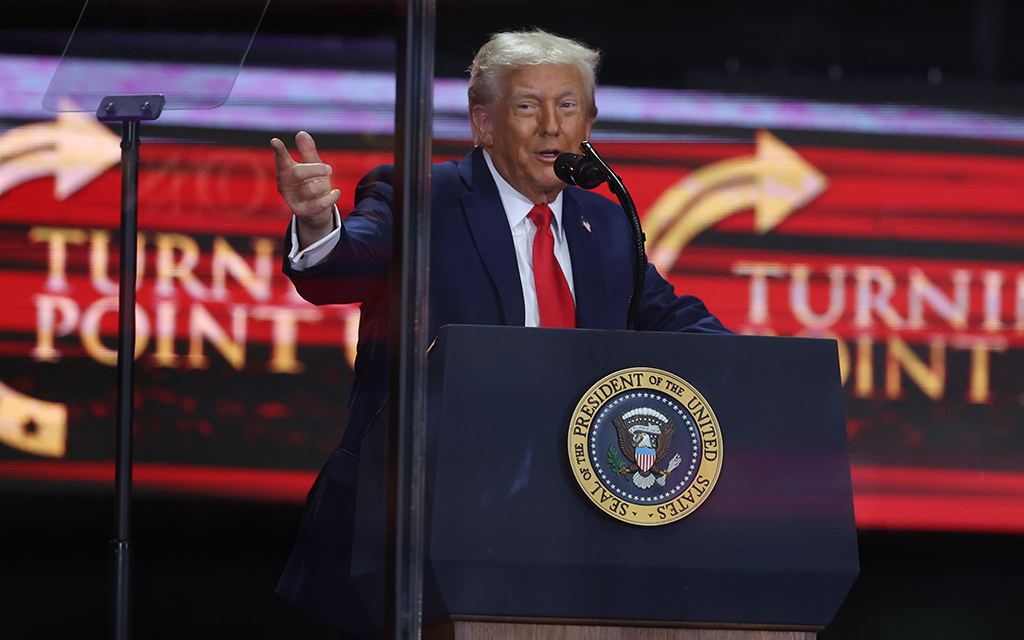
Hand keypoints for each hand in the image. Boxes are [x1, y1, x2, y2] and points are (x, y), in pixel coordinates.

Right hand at [271, 131, 341, 248]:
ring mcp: (292, 199)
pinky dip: (330, 197)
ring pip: (311, 188)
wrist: (315, 211)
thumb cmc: (312, 182)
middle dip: (316, 169)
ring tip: (325, 186)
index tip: (275, 141)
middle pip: (299, 173)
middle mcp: (285, 184)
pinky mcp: (302, 211)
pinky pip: (319, 203)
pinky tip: (336, 192)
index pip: (281, 158)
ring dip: (323, 185)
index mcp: (286, 170)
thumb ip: (307, 151)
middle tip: (329, 169)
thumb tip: (301, 133)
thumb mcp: (312, 165)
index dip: (279, 150)